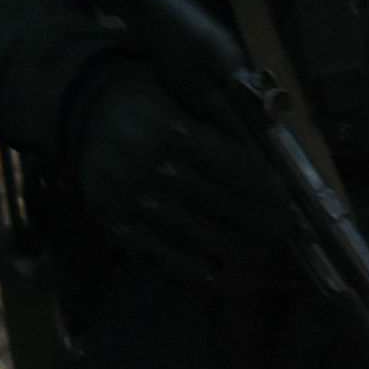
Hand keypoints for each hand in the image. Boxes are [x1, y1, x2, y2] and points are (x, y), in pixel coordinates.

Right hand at [69, 65, 287, 281]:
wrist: (84, 109)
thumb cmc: (147, 100)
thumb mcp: (180, 94)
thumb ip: (216, 122)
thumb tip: (263, 156)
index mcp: (168, 126)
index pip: (222, 160)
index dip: (256, 182)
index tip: (284, 199)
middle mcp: (145, 160)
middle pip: (209, 196)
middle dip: (251, 216)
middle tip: (283, 230)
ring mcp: (124, 192)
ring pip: (183, 226)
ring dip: (225, 243)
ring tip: (257, 252)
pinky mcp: (108, 216)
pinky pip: (147, 247)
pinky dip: (179, 264)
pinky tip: (209, 274)